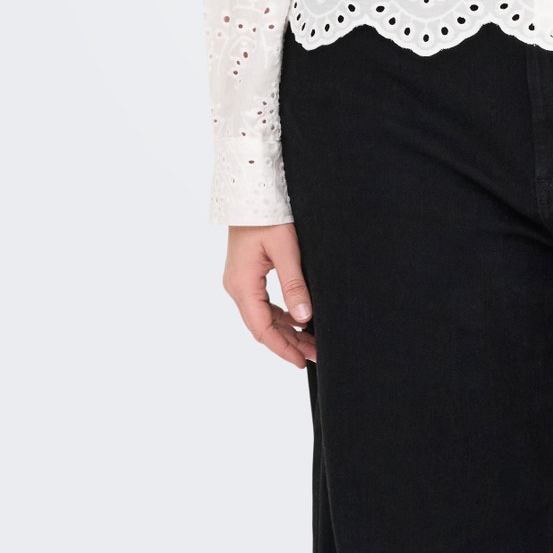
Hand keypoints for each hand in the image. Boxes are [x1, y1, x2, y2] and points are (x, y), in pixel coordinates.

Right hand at [222, 222, 316, 367]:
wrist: (251, 190)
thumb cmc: (267, 214)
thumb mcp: (285, 248)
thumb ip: (293, 284)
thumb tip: (303, 318)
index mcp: (242, 284)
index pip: (262, 328)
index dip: (282, 348)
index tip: (302, 361)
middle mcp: (237, 286)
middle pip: (262, 326)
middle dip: (289, 343)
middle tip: (315, 354)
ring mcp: (240, 281)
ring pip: (263, 316)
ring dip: (286, 330)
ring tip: (310, 342)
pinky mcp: (247, 274)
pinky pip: (263, 303)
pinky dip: (280, 315)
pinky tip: (298, 320)